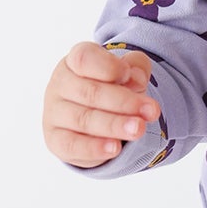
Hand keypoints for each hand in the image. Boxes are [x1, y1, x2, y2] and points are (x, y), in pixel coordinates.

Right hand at [42, 40, 160, 166]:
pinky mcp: (55, 140)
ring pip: (84, 119)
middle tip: (152, 111)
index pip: (85, 59)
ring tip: (138, 129)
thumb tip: (137, 79)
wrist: (90, 121)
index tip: (135, 78)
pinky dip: (94, 148)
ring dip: (114, 125)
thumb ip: (136, 68)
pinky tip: (114, 149)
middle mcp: (60, 84)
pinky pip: (72, 145)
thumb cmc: (110, 88)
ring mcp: (54, 113)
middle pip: (90, 92)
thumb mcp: (127, 72)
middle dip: (124, 102)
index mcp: (74, 61)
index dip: (110, 67)